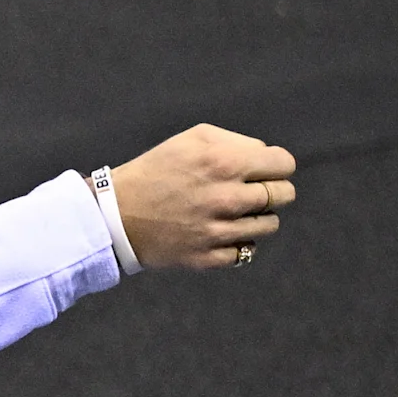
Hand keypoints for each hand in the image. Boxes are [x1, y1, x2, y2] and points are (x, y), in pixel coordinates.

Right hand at [113, 124, 297, 271]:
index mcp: (224, 162)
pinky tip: (218, 233)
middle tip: (248, 191)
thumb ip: (236, 141)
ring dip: (257, 217)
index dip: (276, 165)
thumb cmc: (154, 171)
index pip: (285, 164)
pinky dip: (237, 243)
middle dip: (271, 190)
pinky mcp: (207, 257)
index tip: (262, 170)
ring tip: (232, 213)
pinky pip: (246, 252)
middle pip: (284, 195)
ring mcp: (218, 231)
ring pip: (270, 225)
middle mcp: (226, 197)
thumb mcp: (192, 139)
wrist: (113, 215)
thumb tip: (265, 157)